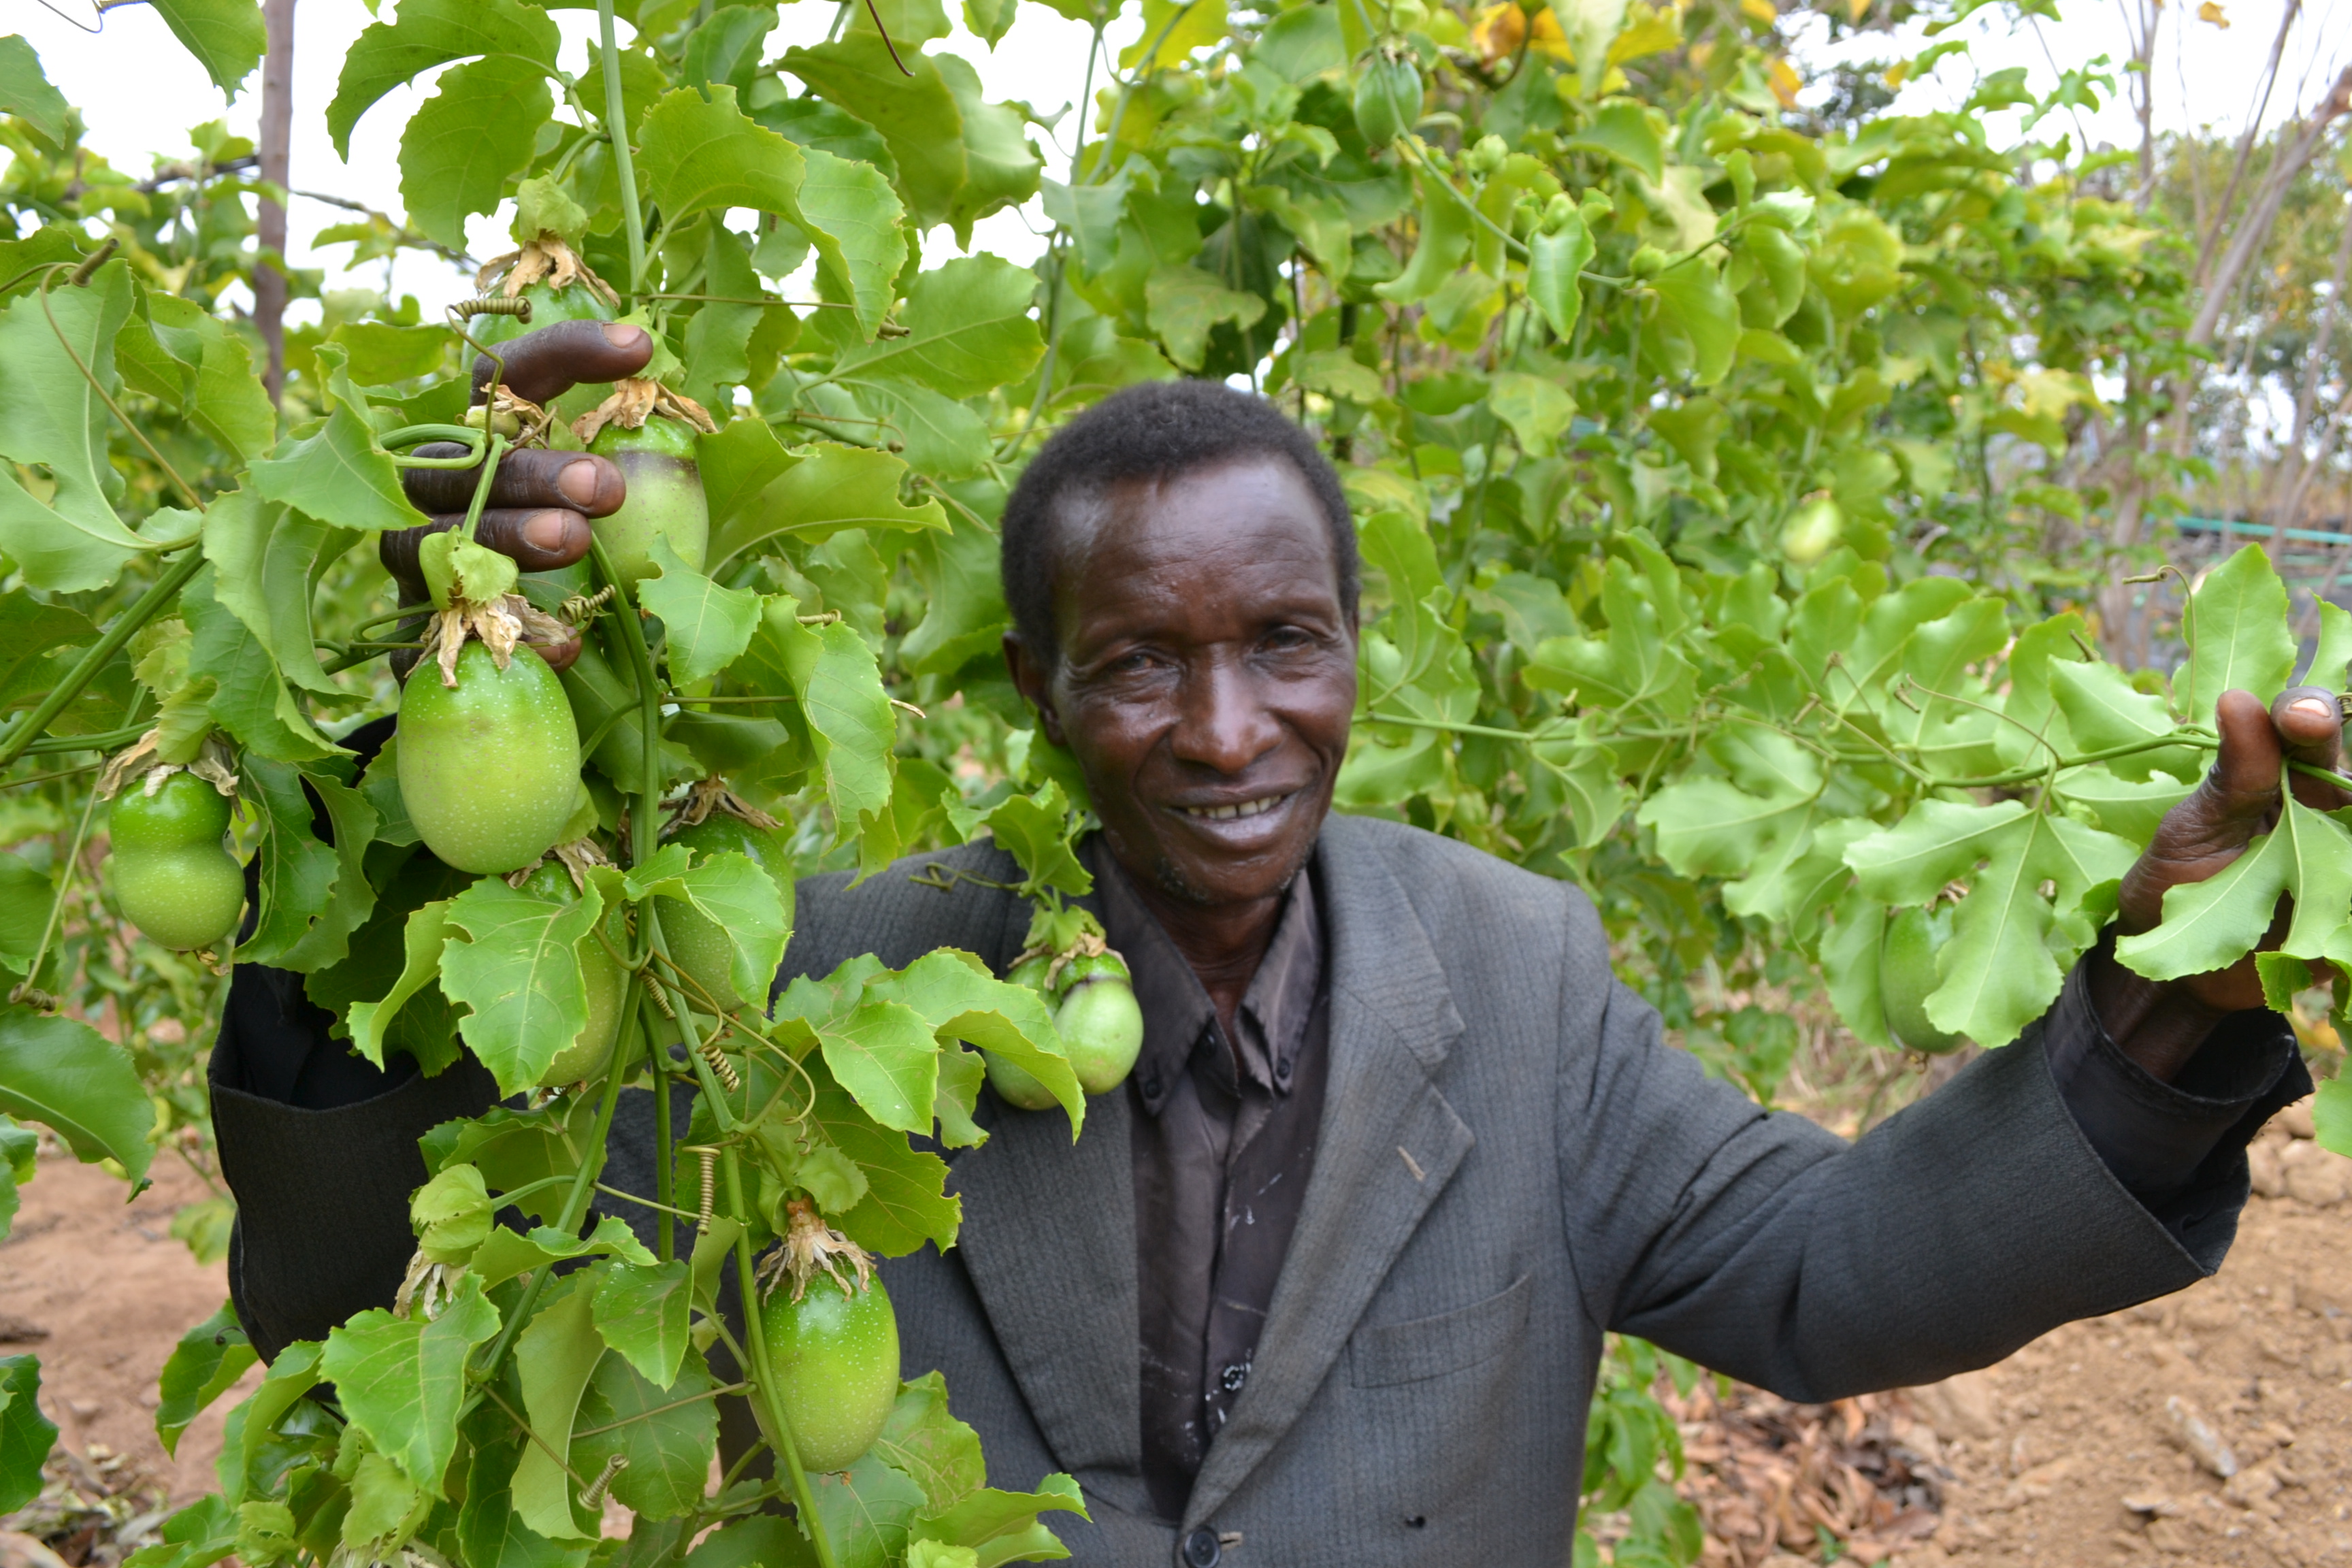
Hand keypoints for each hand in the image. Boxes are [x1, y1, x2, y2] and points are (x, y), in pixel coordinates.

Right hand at [382, 320, 653, 673]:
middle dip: (534, 472)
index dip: (567, 353)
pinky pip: (455, 632)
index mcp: (475, 438)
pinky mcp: (417, 631)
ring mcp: (417, 560)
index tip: (640, 349)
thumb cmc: (555, 546)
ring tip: (572, 539)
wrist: (497, 647)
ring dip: (509, 536)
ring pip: (443, 540)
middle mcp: (434, 490)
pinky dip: (512, 635)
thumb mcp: (587, 490)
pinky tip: (568, 644)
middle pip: (464, 466)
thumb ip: (616, 449)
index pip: (506, 375)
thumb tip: (673, 401)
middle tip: (605, 487)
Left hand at [2091, 685, 2346, 1076]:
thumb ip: (2233, 775)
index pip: (2309, 727)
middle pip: (2347, 775)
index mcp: (2281, 775)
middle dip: (2336, 761)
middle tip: (2314, 740)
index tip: (2298, 719)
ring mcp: (2342, 856)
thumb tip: (2240, 700)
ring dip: (2343, 824)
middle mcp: (2325, 808)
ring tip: (2331, 836)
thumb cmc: (2176, 883)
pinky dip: (2344, 899)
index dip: (2309, 714)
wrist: (2173, 967)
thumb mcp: (2194, 828)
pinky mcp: (2350, 913)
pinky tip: (2334, 899)